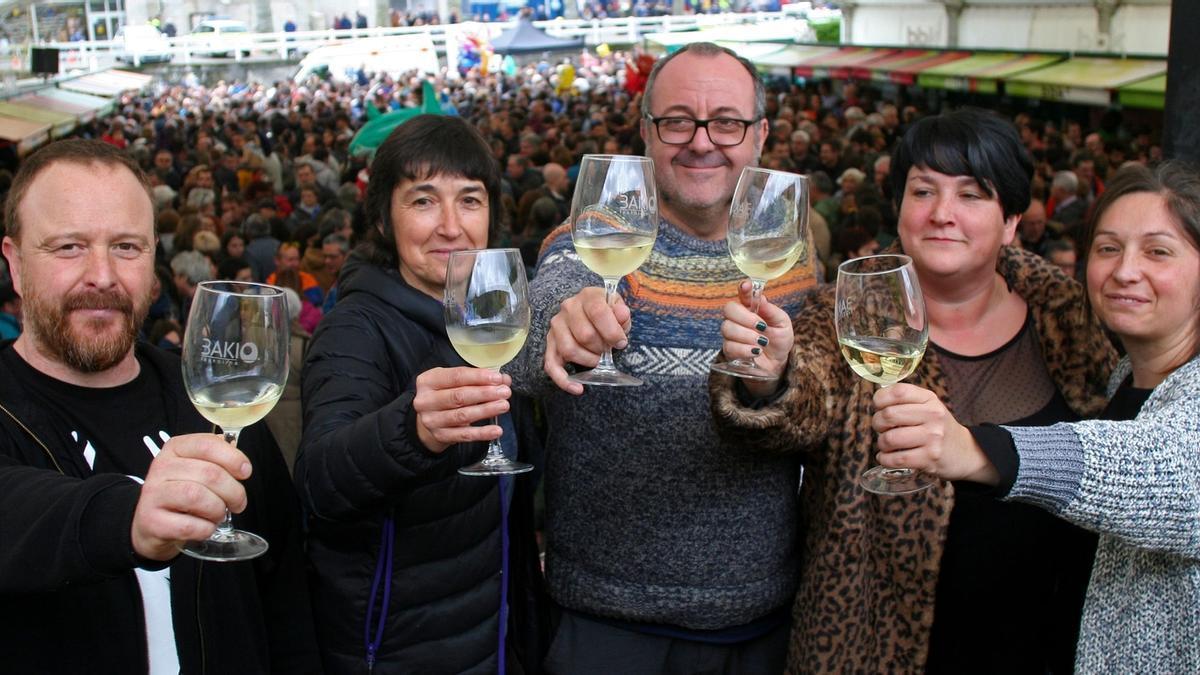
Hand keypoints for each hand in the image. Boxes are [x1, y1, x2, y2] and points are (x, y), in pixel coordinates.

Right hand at [131, 434, 252, 560]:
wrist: (152, 524)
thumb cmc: (182, 494)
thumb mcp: (197, 469)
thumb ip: (218, 460)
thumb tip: (241, 462)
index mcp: (175, 448)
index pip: (207, 444)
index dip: (233, 458)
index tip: (246, 472)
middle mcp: (161, 467)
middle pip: (209, 473)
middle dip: (233, 491)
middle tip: (239, 503)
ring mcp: (153, 495)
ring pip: (197, 497)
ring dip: (218, 509)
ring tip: (219, 514)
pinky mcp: (152, 522)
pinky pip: (188, 525)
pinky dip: (206, 528)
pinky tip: (205, 527)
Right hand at [413, 367, 511, 452]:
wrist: (430, 418)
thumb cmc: (445, 394)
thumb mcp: (455, 381)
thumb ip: (478, 379)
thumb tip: (503, 380)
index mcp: (428, 381)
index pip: (456, 376)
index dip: (479, 377)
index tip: (497, 378)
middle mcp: (426, 401)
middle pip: (459, 396)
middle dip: (485, 393)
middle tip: (504, 392)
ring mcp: (432, 420)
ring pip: (462, 416)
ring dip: (486, 410)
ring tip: (503, 405)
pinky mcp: (440, 436)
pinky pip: (464, 435)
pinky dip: (482, 433)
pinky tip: (496, 430)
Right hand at [543, 286, 631, 394]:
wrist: (590, 312)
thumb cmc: (607, 313)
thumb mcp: (619, 309)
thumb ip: (622, 313)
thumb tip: (621, 315)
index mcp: (588, 296)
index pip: (598, 312)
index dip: (612, 331)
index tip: (621, 342)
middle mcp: (568, 308)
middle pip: (584, 334)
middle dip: (601, 348)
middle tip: (608, 351)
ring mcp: (556, 326)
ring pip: (569, 349)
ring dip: (588, 360)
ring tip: (598, 360)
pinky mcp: (550, 343)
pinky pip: (551, 365)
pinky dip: (564, 380)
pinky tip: (577, 389)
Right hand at [719, 280, 792, 395]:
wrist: (778, 363)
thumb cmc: (779, 340)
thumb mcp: (782, 324)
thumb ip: (771, 311)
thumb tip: (760, 297)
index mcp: (752, 308)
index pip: (743, 294)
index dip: (743, 288)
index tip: (746, 286)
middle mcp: (738, 319)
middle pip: (729, 309)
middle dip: (745, 317)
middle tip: (761, 326)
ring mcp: (732, 334)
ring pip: (728, 328)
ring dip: (747, 336)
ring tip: (762, 343)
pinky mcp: (729, 351)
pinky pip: (730, 346)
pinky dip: (745, 349)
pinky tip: (755, 352)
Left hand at [871, 384, 998, 484]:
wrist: (966, 452)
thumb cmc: (938, 428)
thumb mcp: (928, 407)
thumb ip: (906, 401)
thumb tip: (876, 401)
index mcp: (929, 399)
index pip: (898, 391)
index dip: (880, 399)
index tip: (879, 407)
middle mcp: (933, 415)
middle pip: (888, 415)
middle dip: (877, 424)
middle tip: (882, 429)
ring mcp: (933, 437)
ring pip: (890, 439)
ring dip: (881, 444)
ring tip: (886, 445)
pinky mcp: (930, 458)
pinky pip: (897, 459)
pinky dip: (885, 459)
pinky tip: (887, 457)